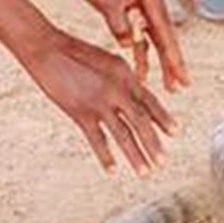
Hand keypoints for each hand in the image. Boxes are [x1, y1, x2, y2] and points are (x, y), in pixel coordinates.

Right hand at [22, 28, 176, 176]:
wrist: (47, 49)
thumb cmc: (76, 53)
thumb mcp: (107, 60)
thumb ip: (123, 78)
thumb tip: (138, 93)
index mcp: (125, 74)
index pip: (150, 100)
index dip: (163, 118)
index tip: (176, 133)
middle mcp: (116, 89)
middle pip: (140, 121)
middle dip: (153, 144)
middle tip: (162, 162)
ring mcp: (99, 102)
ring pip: (123, 134)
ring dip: (136, 155)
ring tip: (146, 173)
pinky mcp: (80, 112)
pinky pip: (97, 139)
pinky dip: (105, 156)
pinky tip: (113, 171)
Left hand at [71, 0, 187, 91]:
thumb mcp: (106, 2)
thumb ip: (120, 25)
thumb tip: (130, 46)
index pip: (164, 30)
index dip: (173, 56)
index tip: (182, 76)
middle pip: (165, 36)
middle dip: (173, 62)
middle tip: (182, 86)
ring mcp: (143, 6)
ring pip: (154, 39)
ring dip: (159, 62)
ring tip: (168, 85)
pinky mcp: (133, 12)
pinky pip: (141, 37)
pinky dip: (141, 53)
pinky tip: (142, 71)